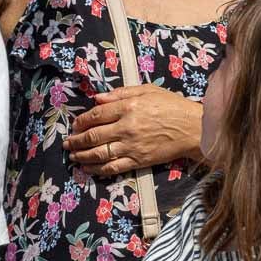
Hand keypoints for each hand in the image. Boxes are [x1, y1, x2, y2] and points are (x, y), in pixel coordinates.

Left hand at [63, 84, 202, 175]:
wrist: (193, 129)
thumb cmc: (172, 106)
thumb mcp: (149, 90)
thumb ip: (121, 93)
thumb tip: (97, 98)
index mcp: (129, 107)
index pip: (96, 115)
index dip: (81, 121)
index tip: (75, 124)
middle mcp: (127, 127)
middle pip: (93, 136)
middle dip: (76, 140)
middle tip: (67, 143)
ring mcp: (132, 146)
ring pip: (98, 153)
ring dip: (81, 155)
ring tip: (72, 156)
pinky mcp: (138, 161)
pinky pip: (112, 167)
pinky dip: (96, 169)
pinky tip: (87, 168)